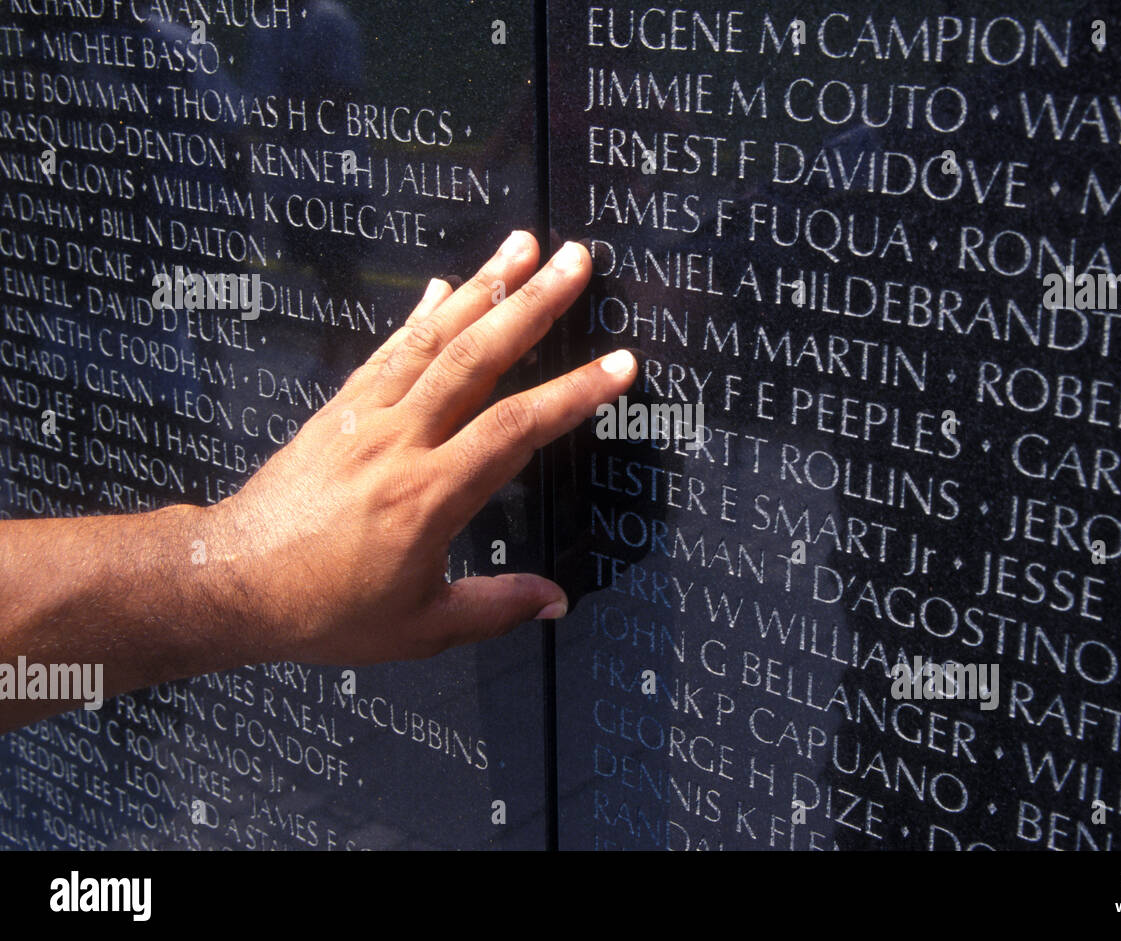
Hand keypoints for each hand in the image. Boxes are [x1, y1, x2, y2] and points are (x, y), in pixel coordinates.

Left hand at [207, 232, 633, 665]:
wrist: (228, 581)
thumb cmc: (323, 611)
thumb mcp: (419, 628)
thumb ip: (494, 608)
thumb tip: (555, 601)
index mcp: (428, 496)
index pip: (515, 428)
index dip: (573, 393)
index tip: (619, 363)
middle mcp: (399, 441)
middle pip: (476, 357)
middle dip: (532, 303)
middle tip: (575, 260)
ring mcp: (365, 417)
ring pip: (432, 339)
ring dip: (482, 287)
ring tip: (523, 243)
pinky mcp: (338, 410)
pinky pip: (386, 350)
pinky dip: (420, 315)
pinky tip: (443, 286)